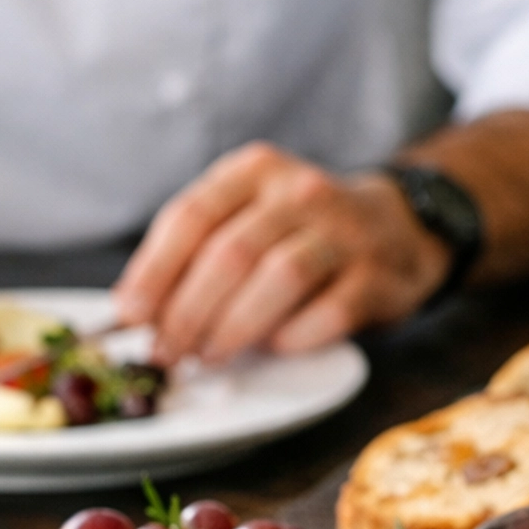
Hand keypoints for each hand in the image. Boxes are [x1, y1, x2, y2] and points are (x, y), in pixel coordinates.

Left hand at [112, 145, 452, 360]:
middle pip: (230, 253)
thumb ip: (195, 254)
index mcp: (252, 172)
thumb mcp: (246, 219)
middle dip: (187, 311)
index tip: (130, 315)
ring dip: (233, 326)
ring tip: (209, 356)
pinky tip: (274, 348)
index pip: (191, 216)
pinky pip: (329, 312)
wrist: (398, 227)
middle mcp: (299, 191)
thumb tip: (135, 312)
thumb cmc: (300, 233)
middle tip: (166, 352)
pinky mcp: (377, 274)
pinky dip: (292, 338)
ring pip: (278, 277)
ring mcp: (344, 230)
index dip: (154, 271)